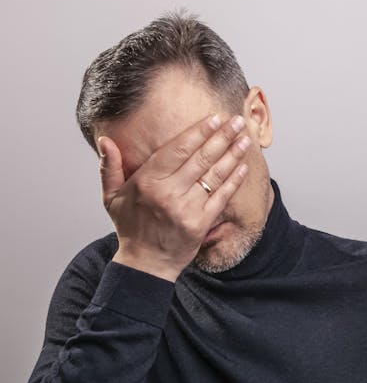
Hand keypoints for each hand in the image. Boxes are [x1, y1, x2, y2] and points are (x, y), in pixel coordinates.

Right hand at [97, 112, 250, 280]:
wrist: (145, 264)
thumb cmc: (130, 227)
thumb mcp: (111, 197)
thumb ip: (109, 167)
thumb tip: (105, 140)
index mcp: (147, 182)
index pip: (177, 149)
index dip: (198, 132)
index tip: (213, 118)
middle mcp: (168, 193)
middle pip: (200, 158)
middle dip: (222, 137)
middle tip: (237, 121)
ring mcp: (186, 209)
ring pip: (214, 175)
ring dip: (233, 155)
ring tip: (245, 139)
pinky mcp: (201, 223)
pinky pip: (221, 197)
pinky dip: (234, 181)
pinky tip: (243, 166)